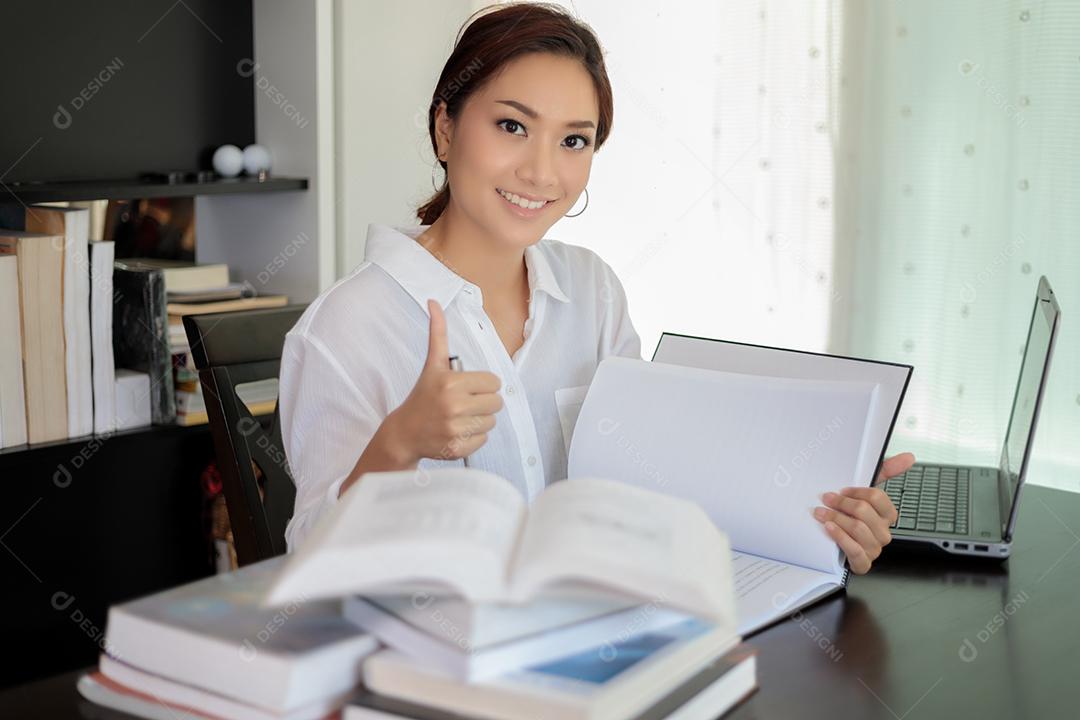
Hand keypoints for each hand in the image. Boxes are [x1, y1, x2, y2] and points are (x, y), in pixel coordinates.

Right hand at [387, 299, 502, 462]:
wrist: (404, 432)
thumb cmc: (423, 395)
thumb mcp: (432, 364)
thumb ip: (438, 333)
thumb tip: (434, 301)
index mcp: (451, 383)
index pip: (494, 383)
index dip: (484, 385)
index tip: (468, 388)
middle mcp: (453, 406)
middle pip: (496, 403)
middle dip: (484, 402)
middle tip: (465, 403)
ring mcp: (455, 429)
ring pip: (491, 422)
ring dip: (480, 420)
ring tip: (460, 417)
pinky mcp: (457, 448)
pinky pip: (483, 440)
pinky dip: (473, 437)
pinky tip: (457, 431)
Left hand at [814, 452, 915, 573]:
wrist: (831, 541)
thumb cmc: (849, 514)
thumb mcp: (863, 492)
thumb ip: (886, 471)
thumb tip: (909, 456)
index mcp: (887, 515)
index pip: (877, 498)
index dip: (857, 492)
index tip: (842, 490)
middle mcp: (883, 532)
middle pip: (864, 512)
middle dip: (841, 504)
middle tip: (826, 499)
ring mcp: (874, 549)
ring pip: (858, 529)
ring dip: (836, 519)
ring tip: (821, 513)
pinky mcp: (863, 563)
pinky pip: (855, 550)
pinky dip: (840, 537)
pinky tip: (829, 528)